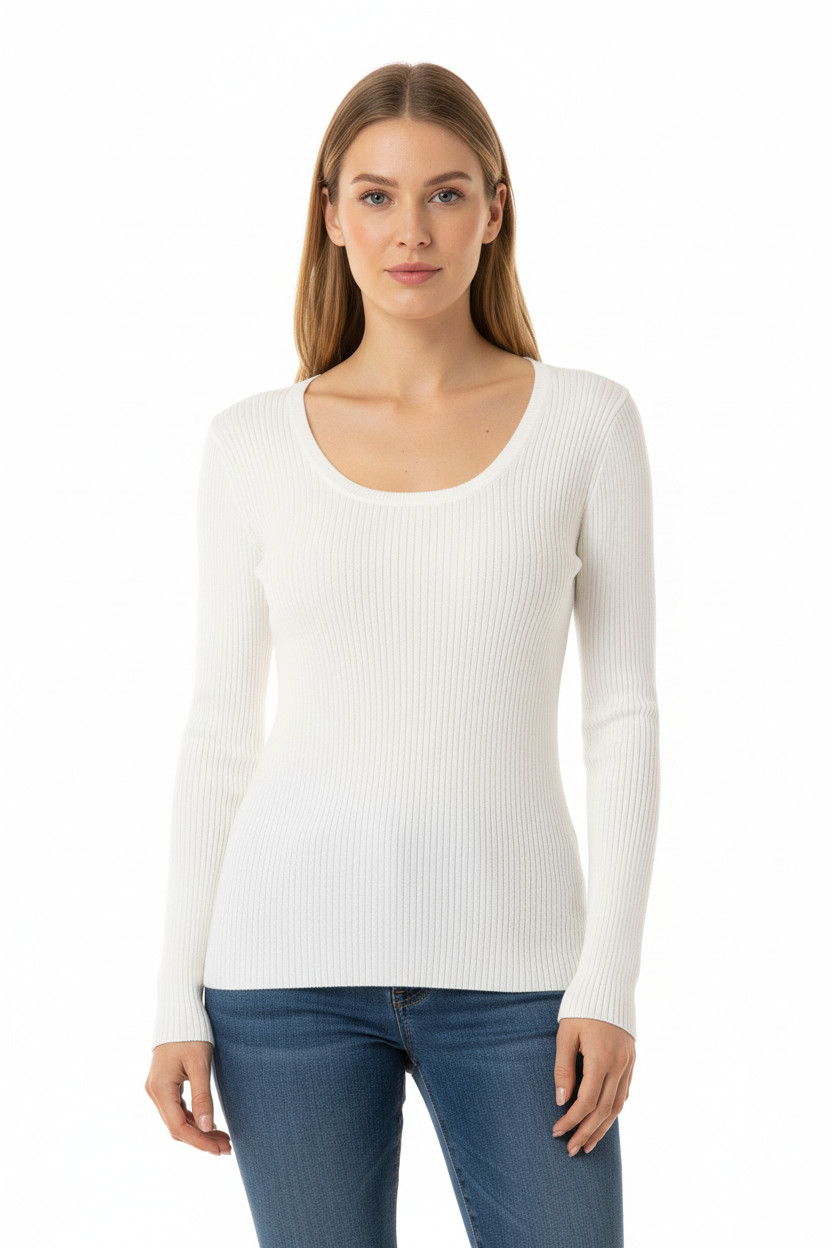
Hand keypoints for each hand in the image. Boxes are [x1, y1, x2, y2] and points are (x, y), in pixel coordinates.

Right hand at [145, 1041, 231, 1155]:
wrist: (179, 1011)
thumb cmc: (192, 1033)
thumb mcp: (199, 1064)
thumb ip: (202, 1096)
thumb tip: (206, 1128)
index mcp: (160, 1088)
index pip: (178, 1127)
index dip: (200, 1141)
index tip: (220, 1149)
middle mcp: (154, 1091)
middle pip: (177, 1127)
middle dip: (202, 1140)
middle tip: (227, 1148)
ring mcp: (156, 1088)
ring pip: (176, 1120)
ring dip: (198, 1131)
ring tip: (223, 1139)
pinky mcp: (163, 1084)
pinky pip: (176, 1109)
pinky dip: (193, 1119)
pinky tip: (210, 1124)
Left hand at [551, 1018, 633, 1154]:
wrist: (608, 985)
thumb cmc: (581, 1007)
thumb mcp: (566, 1035)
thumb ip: (563, 1069)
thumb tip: (561, 1101)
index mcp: (601, 1060)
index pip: (586, 1103)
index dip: (571, 1121)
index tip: (557, 1131)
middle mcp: (619, 1066)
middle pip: (603, 1111)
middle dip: (586, 1133)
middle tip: (571, 1150)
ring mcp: (629, 1064)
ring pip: (617, 1106)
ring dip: (602, 1129)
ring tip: (588, 1145)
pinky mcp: (632, 1060)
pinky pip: (624, 1093)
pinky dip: (614, 1111)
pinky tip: (604, 1121)